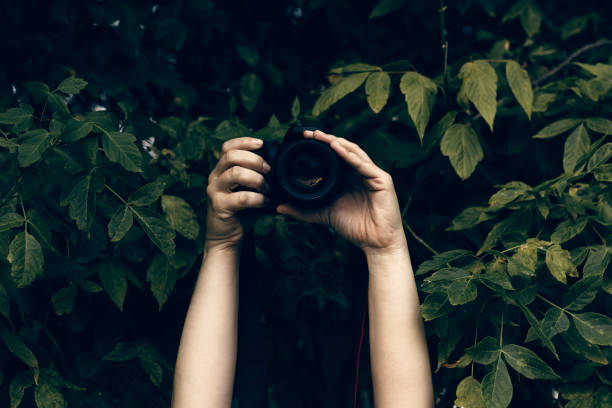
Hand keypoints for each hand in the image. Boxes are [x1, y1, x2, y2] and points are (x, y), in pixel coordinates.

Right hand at [205, 137, 270, 249]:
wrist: (226, 237)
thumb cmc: (241, 211)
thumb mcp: (248, 189)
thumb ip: (256, 176)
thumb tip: (279, 166)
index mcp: (221, 170)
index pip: (228, 147)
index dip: (245, 142)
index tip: (261, 144)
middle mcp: (215, 177)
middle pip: (231, 156)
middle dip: (255, 159)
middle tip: (269, 170)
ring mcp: (215, 191)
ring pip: (235, 173)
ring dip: (257, 179)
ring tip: (267, 188)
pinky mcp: (219, 206)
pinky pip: (241, 197)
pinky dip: (258, 198)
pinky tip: (265, 202)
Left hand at [277, 130, 405, 254]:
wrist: (376, 244)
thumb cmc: (356, 228)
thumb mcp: (324, 215)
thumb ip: (303, 211)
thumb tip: (280, 208)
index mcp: (350, 178)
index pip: (335, 156)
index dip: (322, 146)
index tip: (304, 139)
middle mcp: (361, 173)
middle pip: (344, 150)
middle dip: (327, 140)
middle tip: (309, 134)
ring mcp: (372, 175)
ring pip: (354, 152)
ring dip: (337, 142)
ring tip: (321, 136)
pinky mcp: (382, 180)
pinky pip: (363, 164)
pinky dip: (349, 155)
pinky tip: (336, 147)